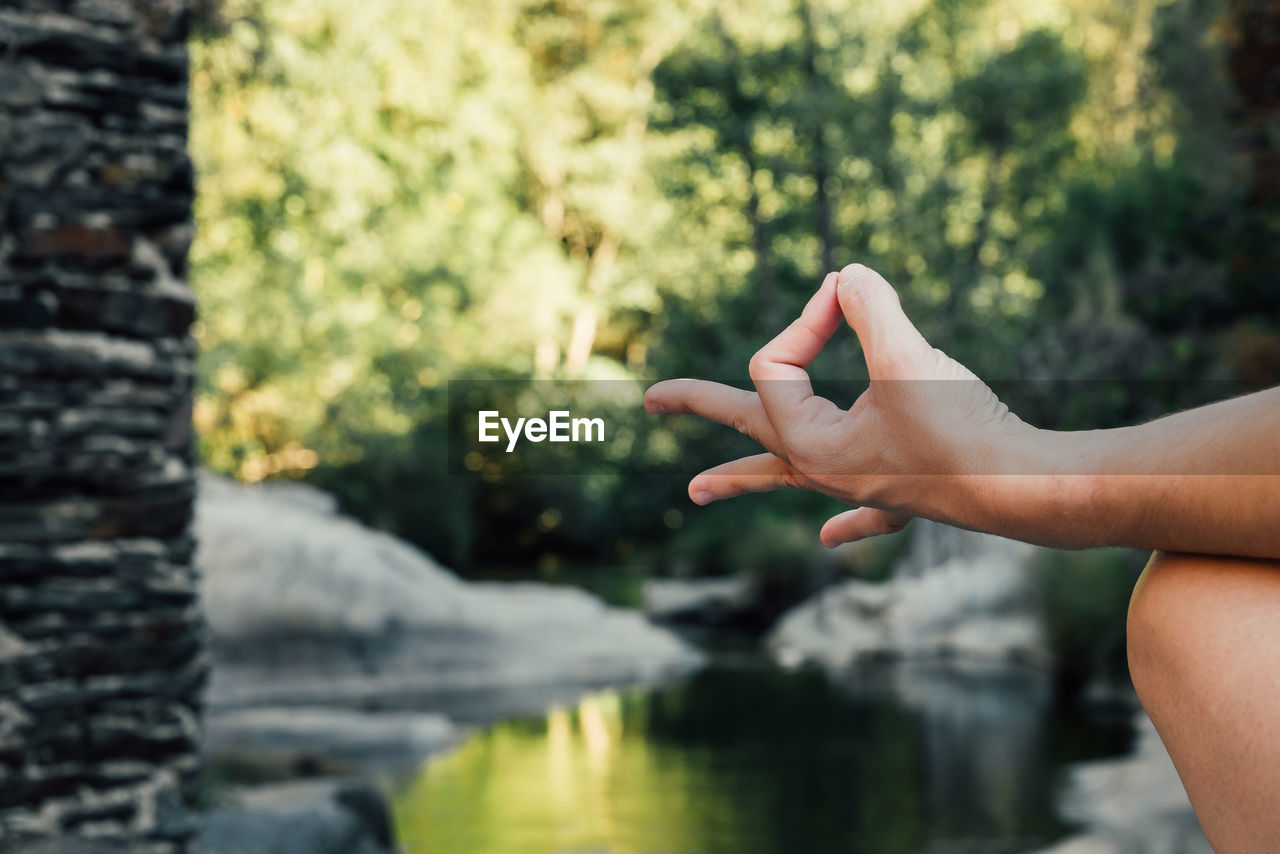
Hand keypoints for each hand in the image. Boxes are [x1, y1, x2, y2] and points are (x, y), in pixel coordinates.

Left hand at [644, 264, 1029, 546]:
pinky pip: (860, 514)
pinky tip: (825, 537)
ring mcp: (856, 488)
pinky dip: (844, 524)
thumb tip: (846, 276)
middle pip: (746, 430)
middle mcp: (820, 470)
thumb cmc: (960, 429)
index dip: (807, 317)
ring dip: (742, 477)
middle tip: (648, 402)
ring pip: (785, 476)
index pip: (776, 361)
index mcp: (808, 443)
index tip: (845, 294)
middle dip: (698, 408)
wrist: (1021, 488)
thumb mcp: (906, 356)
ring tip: (694, 491)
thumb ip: (869, 306)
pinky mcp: (900, 495)